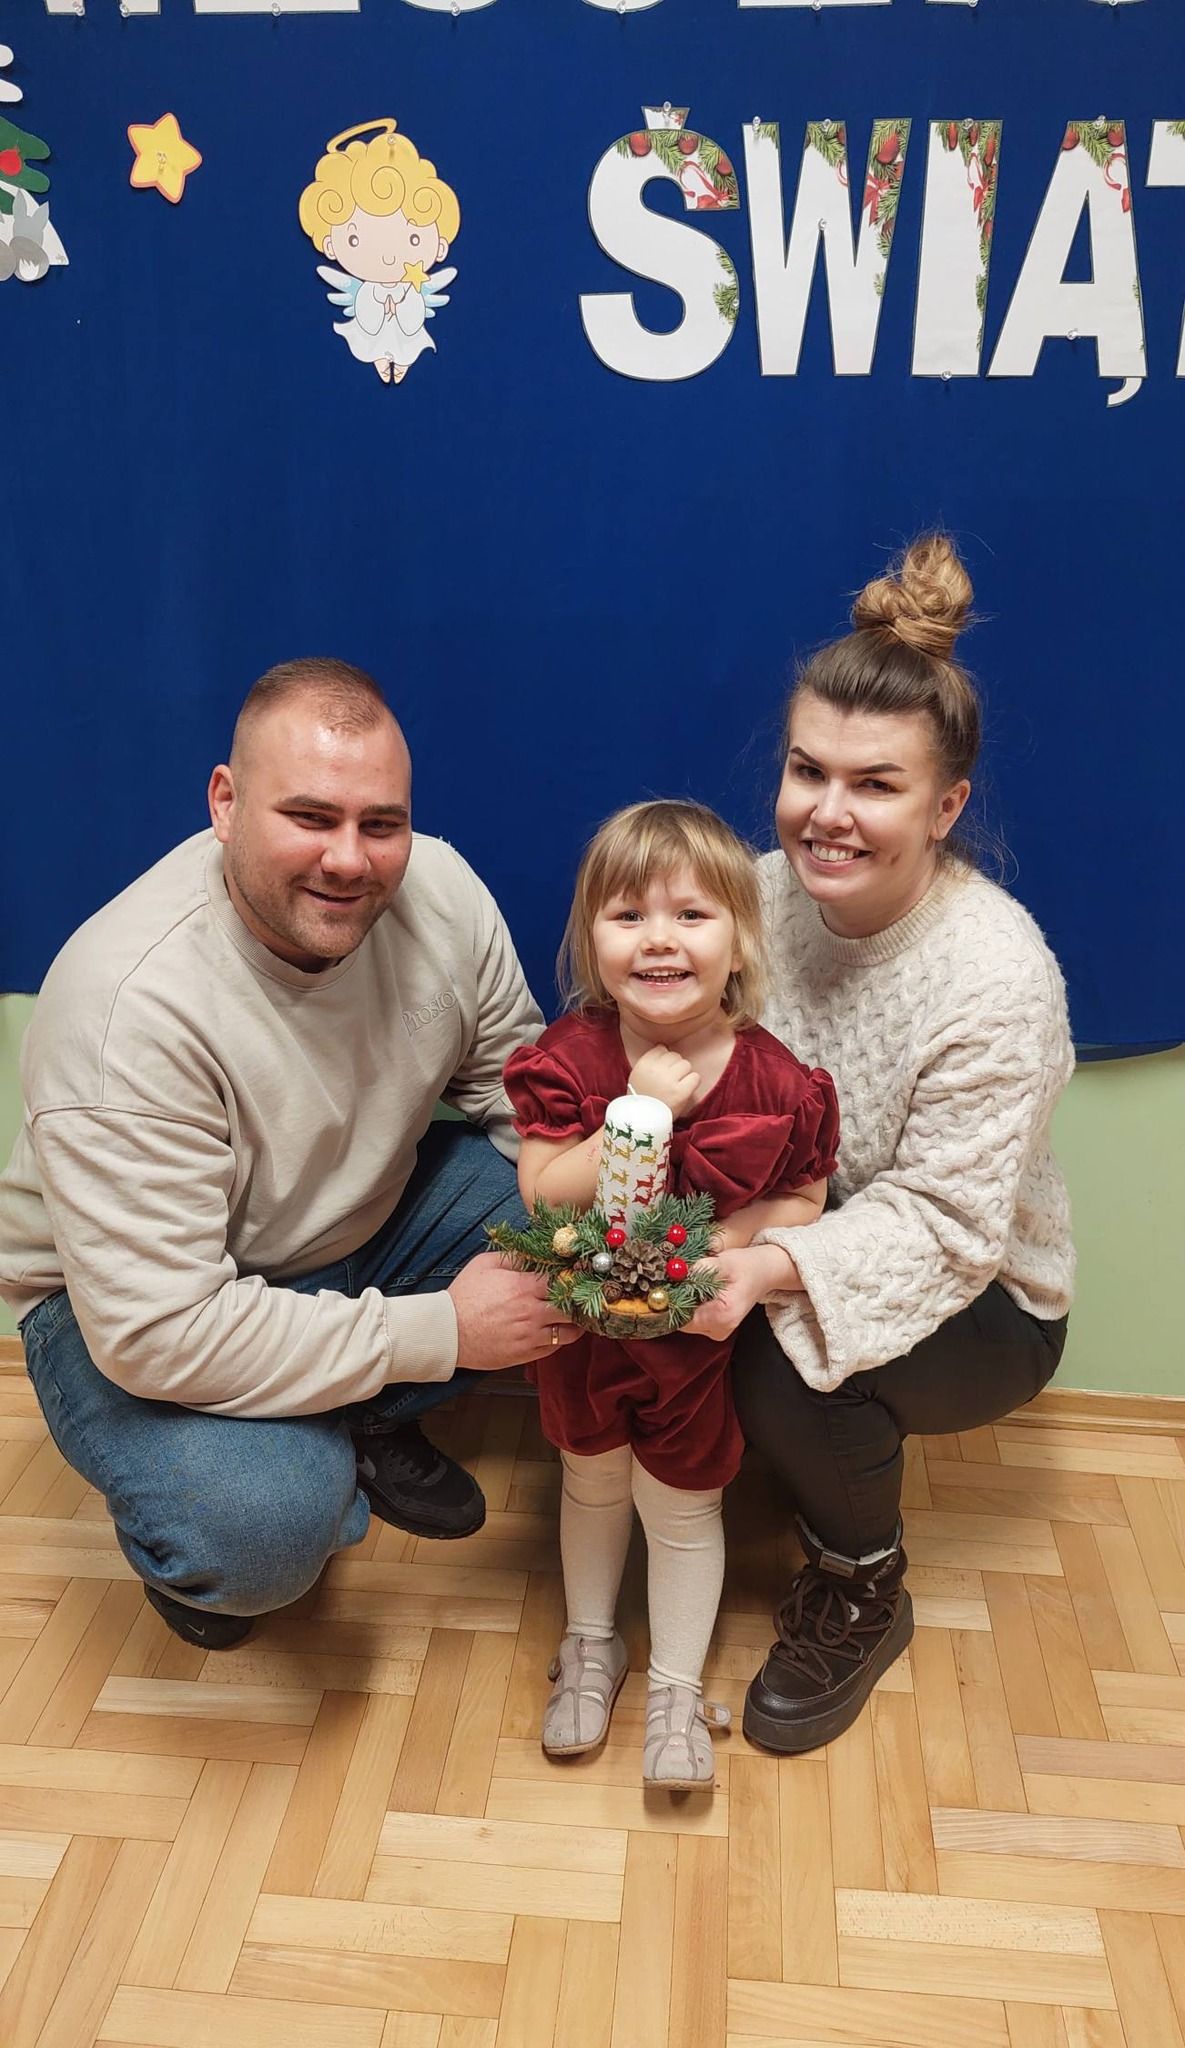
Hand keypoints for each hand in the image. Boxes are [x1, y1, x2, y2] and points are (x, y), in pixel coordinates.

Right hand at [448, 1254, 581, 1370]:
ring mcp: (531, 1335)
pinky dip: (559, 1338)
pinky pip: (555, 1347)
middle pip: (573, 1307)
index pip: (564, 1280)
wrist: (448, 1332)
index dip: (573, 1276)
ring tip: (572, 1316)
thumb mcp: (485, 1264)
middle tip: (580, 1297)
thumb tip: (537, 1253)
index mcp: (523, 1287)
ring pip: (570, 1331)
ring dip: (575, 1323)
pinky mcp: (526, 1353)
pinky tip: (556, 1330)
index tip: (576, 1275)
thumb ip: (514, 1257)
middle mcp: (532, 1312)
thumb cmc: (464, 1295)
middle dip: (580, 1300)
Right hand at [628, 1045, 699, 1116]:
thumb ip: (649, 1060)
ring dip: (684, 1074)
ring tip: (677, 1085)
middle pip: (675, 1056)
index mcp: (643, 1064)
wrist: (643, 1122)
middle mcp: (655, 1070)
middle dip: (675, 1066)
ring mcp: (669, 1080)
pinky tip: (685, 1089)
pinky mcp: (681, 1092)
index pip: (661, 1049)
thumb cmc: (642, 1098)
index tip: (662, 1070)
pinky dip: (692, 1082)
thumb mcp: (637, 1075)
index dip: (664, 1060)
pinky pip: (695, 1077)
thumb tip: (664, 1045)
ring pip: (686, 1064)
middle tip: (671, 1080)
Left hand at [681, 1244, 799, 1341]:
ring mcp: (717, 1331)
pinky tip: (695, 1289)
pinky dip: (689, 1304)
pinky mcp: (714, 1328)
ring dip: (682, 1301)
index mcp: (723, 1316)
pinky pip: (692, 1318)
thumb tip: (675, 1274)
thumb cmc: (746, 1266)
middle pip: (681, 1320)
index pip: (681, 1316)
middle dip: (675, 1299)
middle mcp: (720, 1330)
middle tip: (674, 1277)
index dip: (670, 1299)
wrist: (763, 1273)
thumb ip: (701, 1269)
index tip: (665, 1281)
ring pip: (684, 1320)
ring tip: (688, 1280)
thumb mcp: (725, 1262)